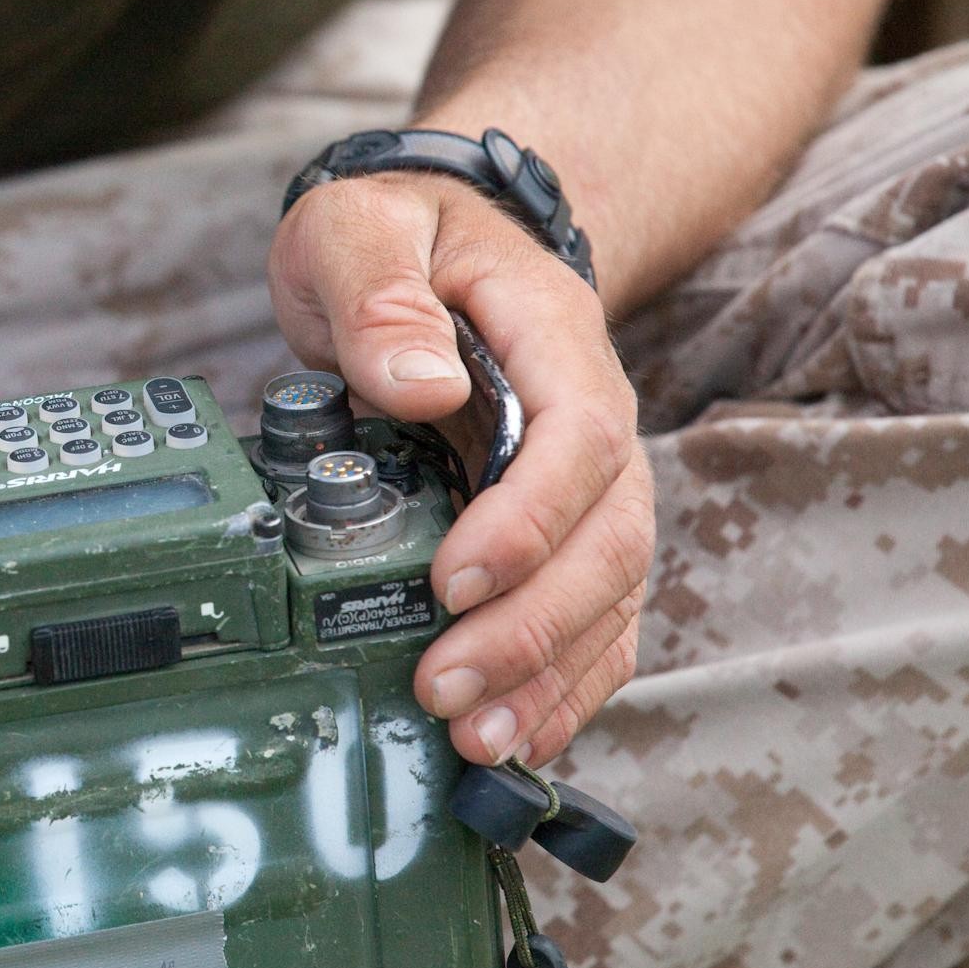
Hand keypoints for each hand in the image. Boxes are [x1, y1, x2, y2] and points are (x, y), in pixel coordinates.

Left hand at [269, 172, 652, 766]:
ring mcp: (583, 482)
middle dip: (532, 628)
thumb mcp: (360, 226)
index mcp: (554, 336)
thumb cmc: (392, 231)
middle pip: (608, 537)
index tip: (451, 582)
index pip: (581, 439)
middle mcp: (589, 417)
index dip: (529, 522)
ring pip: (609, 593)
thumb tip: (415, 384)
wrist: (426, 237)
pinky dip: (564, 682)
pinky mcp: (558, 529)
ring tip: (477, 740)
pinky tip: (521, 738)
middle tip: (445, 690)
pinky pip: (593, 616)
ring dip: (549, 676)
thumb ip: (379, 291)